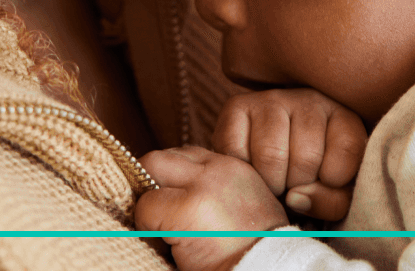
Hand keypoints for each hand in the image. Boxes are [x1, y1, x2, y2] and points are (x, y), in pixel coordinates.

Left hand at [135, 146, 286, 270]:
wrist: (268, 269)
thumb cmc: (252, 250)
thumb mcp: (243, 207)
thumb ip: (214, 189)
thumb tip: (174, 190)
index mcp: (235, 168)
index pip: (186, 155)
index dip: (171, 179)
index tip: (172, 204)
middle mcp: (220, 168)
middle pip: (163, 155)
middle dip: (151, 181)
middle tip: (157, 214)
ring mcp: (203, 184)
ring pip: (151, 168)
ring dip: (149, 199)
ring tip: (163, 227)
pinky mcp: (188, 207)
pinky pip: (146, 206)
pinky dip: (147, 225)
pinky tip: (170, 243)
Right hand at [211, 88, 366, 220]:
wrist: (271, 158)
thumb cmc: (312, 179)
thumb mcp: (337, 192)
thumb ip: (332, 202)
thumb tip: (295, 198)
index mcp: (343, 116)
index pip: (348, 151)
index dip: (333, 182)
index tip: (324, 184)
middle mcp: (309, 100)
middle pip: (306, 157)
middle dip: (298, 186)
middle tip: (294, 186)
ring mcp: (271, 99)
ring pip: (271, 155)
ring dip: (271, 183)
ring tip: (274, 182)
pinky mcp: (237, 106)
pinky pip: (236, 151)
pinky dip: (244, 172)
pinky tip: (253, 170)